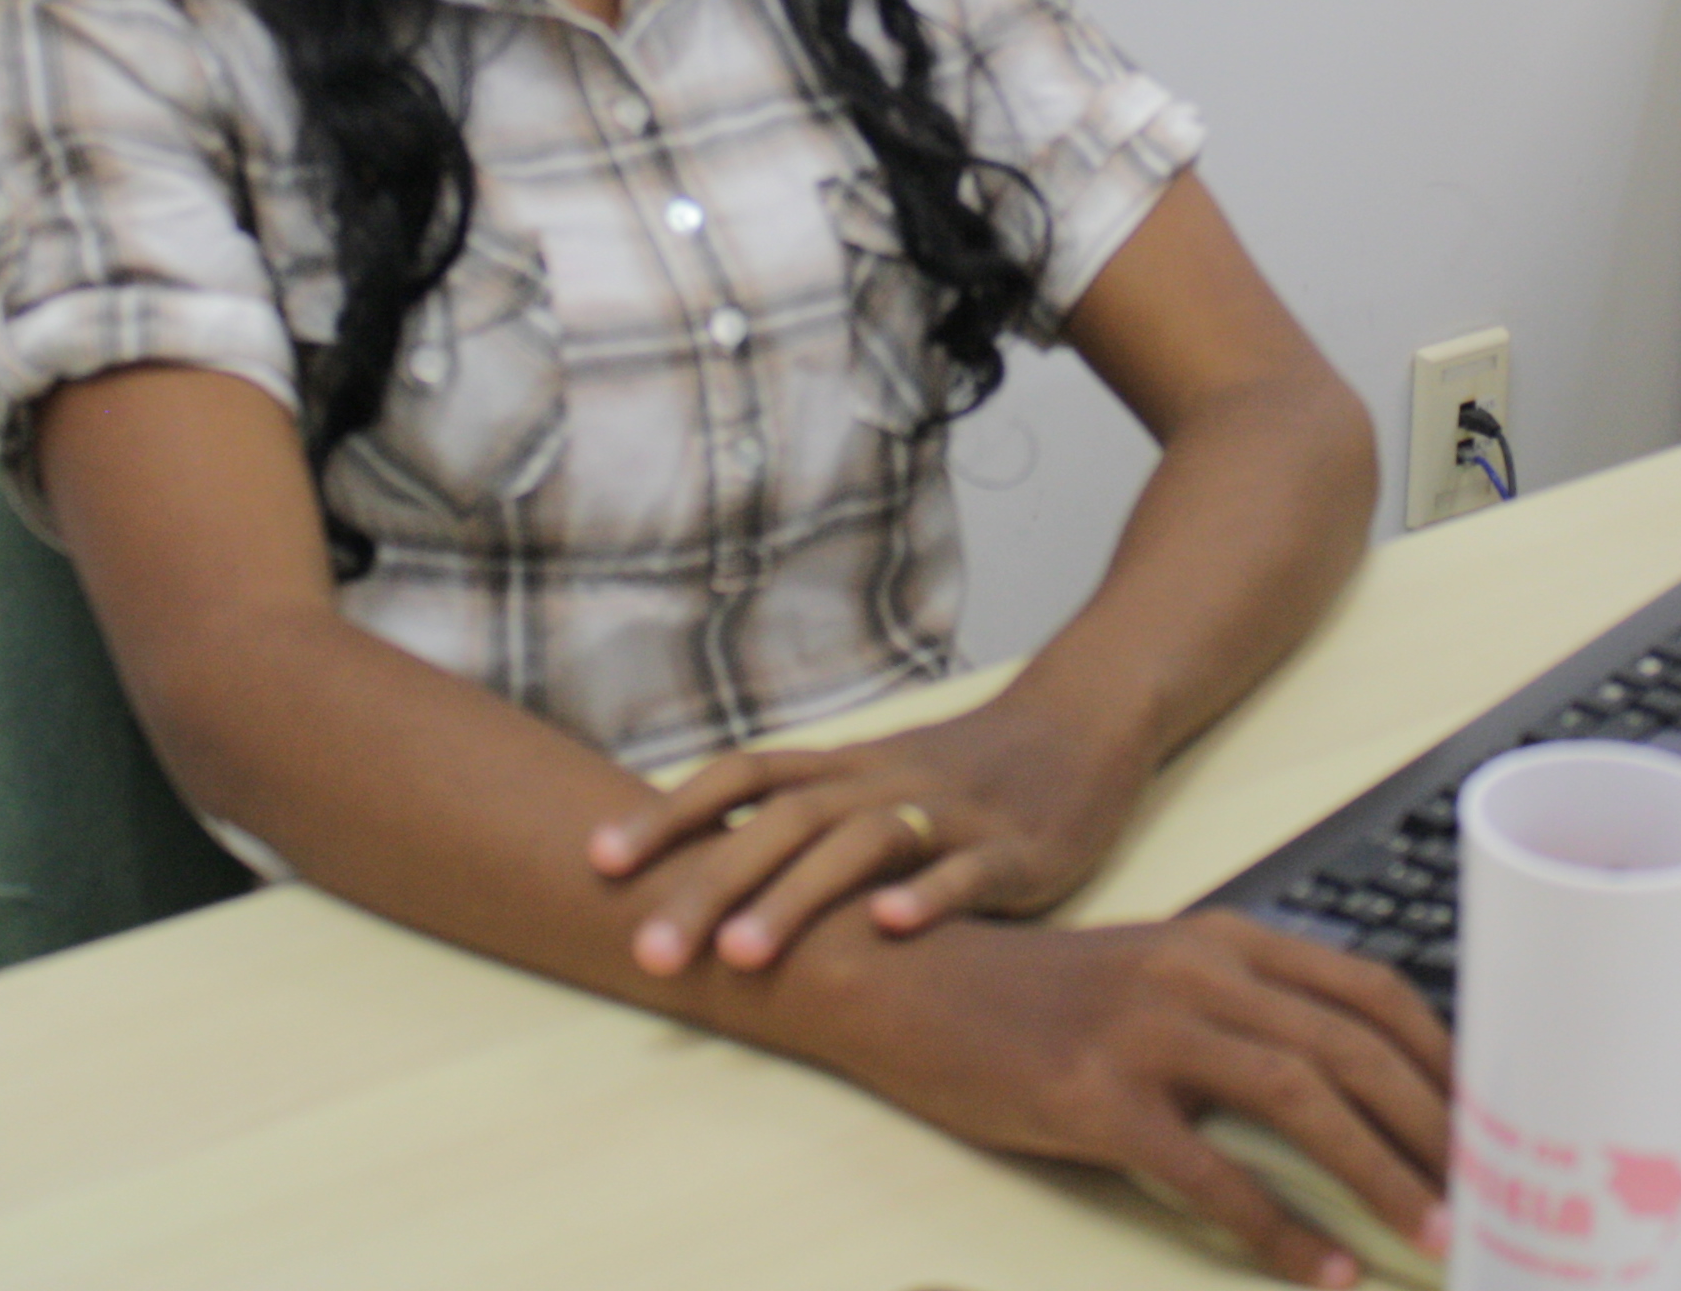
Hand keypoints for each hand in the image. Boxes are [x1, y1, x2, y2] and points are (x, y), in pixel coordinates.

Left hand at [588, 694, 1146, 972]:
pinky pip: (970, 868)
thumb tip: (696, 866)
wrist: (1082, 723)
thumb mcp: (874, 782)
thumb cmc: (964, 768)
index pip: (740, 776)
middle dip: (710, 887)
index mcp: (844, 768)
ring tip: (743, 956)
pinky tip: (893, 925)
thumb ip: (801, 818)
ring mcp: (950, 812)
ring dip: (797, 899)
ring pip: (862, 845)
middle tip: (650, 953)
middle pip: (783, 823)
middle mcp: (883, 782)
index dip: (668, 814)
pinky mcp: (1017, 847)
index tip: (598, 864)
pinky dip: (931, 893)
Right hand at [832, 912, 1453, 1289]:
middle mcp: (1199, 971)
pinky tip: (1322, 1269)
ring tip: (1434, 1232)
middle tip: (1492, 1192)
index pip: (1370, 989)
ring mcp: (1146, 1031)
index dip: (1444, 1056)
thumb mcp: (1158, 977)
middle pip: (1353, 1045)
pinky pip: (1208, 1169)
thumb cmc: (1041, 998)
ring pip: (1300, 1097)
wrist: (909, 984)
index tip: (1495, 1117)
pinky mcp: (1094, 1096)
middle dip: (1435, 1125)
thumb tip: (1356, 1083)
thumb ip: (1247, 1011)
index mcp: (1225, 940)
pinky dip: (1277, 1226)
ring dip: (1380, 1171)